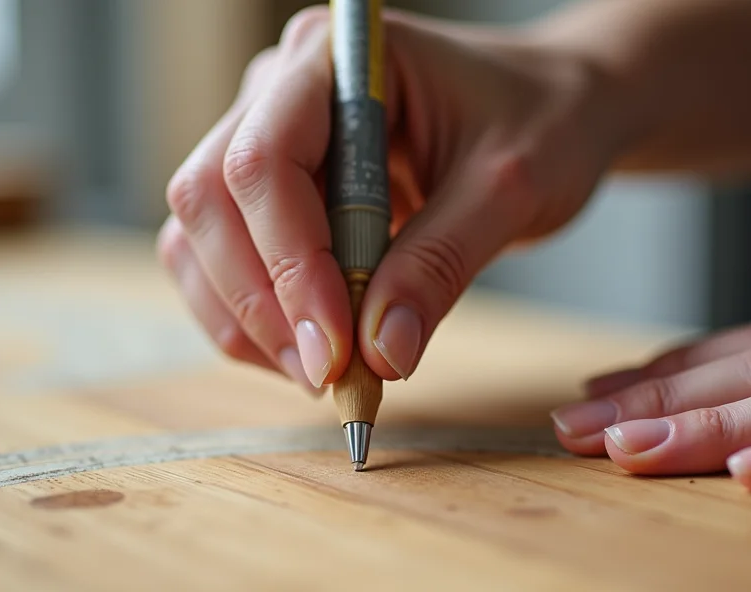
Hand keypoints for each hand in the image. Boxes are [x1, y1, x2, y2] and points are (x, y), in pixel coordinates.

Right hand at [156, 6, 618, 392]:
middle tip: (328, 375)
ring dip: (246, 319)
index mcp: (337, 58)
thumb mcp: (512, 187)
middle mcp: (281, 89)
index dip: (290, 262)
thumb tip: (380, 354)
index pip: (265, 159)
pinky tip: (311, 355)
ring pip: (198, 238)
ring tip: (324, 375)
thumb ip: (441, 263)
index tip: (336, 346)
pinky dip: (252, 321)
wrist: (552, 112)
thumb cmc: (542, 122)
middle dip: (260, 300)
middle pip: (210, 198)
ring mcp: (265, 138)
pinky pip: (220, 262)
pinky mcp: (271, 195)